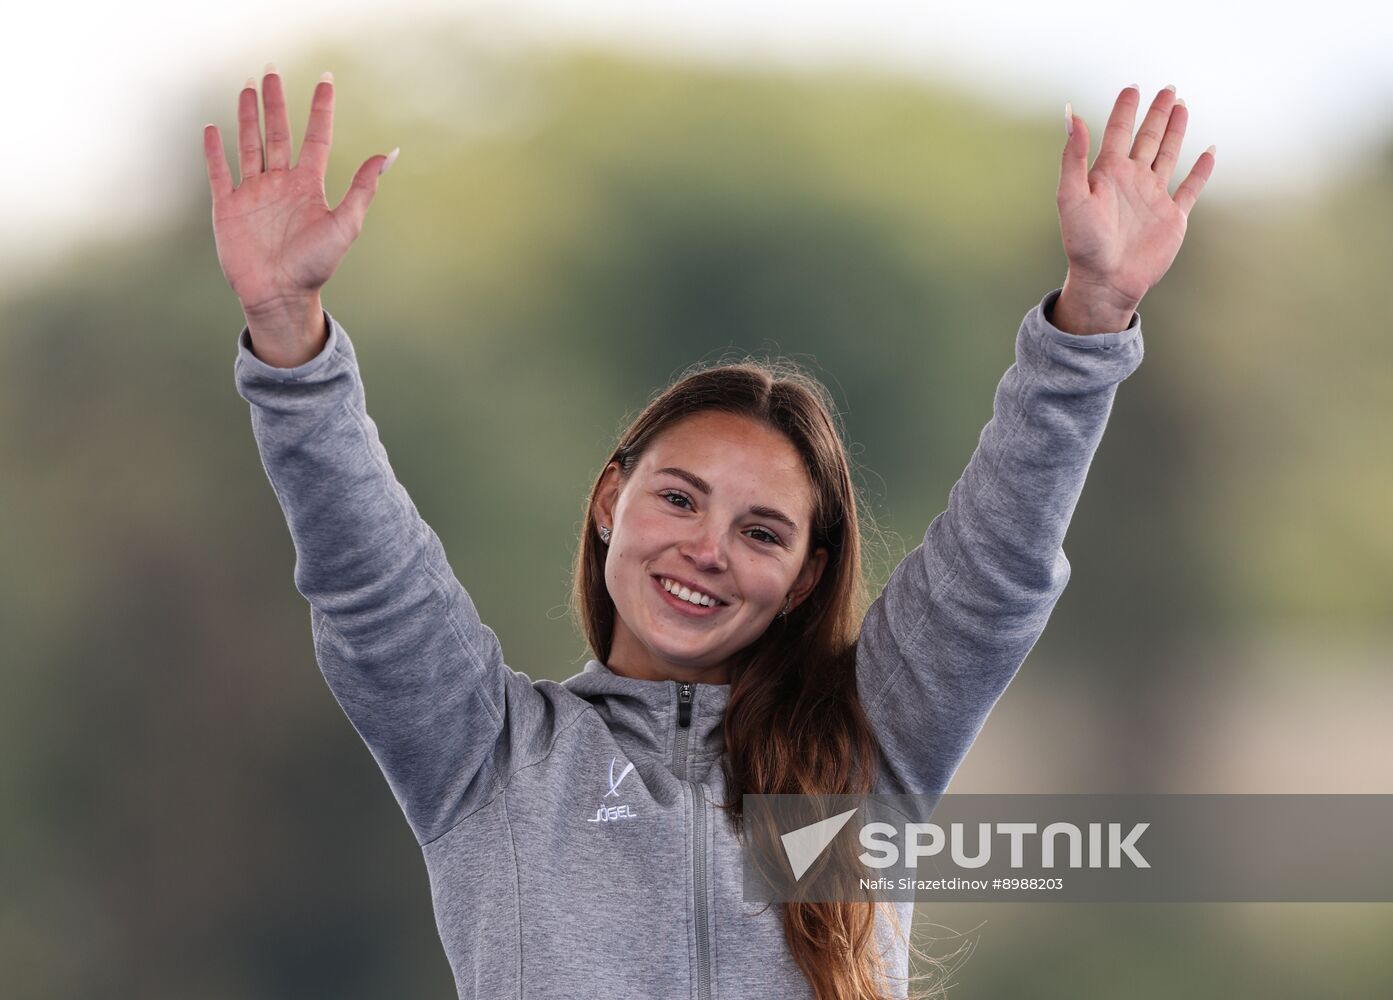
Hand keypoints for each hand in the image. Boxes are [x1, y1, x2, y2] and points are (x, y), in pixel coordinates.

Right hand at [202, 68, 395, 319]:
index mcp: (309, 186)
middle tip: (271, 70)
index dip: (321, 108)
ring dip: (247, 116)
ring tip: (248, 87)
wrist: (280, 295)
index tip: (326, 79)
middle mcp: (281, 184)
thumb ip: (363, 188)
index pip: (315, 137)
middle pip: (277, 133)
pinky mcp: (227, 208)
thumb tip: (389, 153)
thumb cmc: (316, 265)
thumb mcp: (345, 224)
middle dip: (275, 103)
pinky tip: (212, 128)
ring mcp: (253, 194)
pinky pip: (219, 172)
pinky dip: (214, 150)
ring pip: (249, 144)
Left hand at [1055, 85, 1214, 325]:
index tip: (1132, 88)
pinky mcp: (1172, 217)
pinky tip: (1209, 151)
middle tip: (1168, 89)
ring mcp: (1153, 198)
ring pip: (1168, 155)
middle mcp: (1132, 181)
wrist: (1106, 281)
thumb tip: (1071, 114)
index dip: (1125, 109)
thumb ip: (1073, 156)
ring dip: (1175, 131)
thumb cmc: (1084, 243)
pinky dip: (1202, 170)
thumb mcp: (1071, 196)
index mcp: (1107, 173)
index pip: (1117, 131)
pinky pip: (1191, 188)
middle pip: (1147, 138)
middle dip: (1157, 113)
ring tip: (1182, 106)